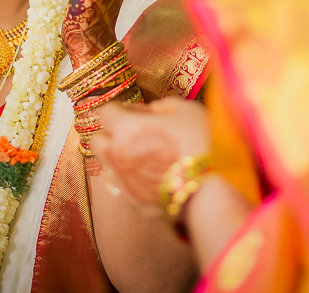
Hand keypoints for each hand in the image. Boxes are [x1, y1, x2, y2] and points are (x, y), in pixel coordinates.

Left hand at [90, 98, 210, 213]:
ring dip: (120, 157)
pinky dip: (135, 179)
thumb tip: (154, 110)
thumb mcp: (188, 110)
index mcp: (126, 129)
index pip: (105, 113)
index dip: (120, 109)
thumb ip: (164, 105)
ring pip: (109, 165)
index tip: (135, 112)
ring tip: (146, 156)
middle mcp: (118, 156)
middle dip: (110, 135)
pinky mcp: (135, 203)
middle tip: (133, 134)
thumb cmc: (200, 144)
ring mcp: (124, 182)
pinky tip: (156, 176)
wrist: (210, 190)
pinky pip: (126, 186)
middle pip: (97, 141)